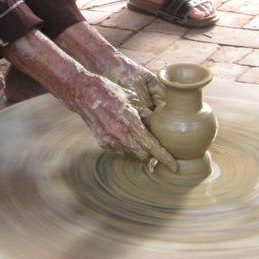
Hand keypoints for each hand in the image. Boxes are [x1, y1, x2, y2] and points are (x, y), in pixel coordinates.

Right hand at [2, 26, 175, 170]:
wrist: (84, 93)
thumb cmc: (110, 91)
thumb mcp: (133, 97)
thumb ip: (148, 114)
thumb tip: (163, 126)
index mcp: (130, 121)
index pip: (152, 145)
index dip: (165, 157)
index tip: (175, 167)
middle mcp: (119, 134)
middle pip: (143, 155)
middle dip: (151, 152)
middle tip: (156, 143)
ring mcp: (109, 140)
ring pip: (132, 153)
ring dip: (138, 148)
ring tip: (138, 133)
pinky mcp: (103, 143)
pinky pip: (120, 150)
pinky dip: (127, 145)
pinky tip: (125, 132)